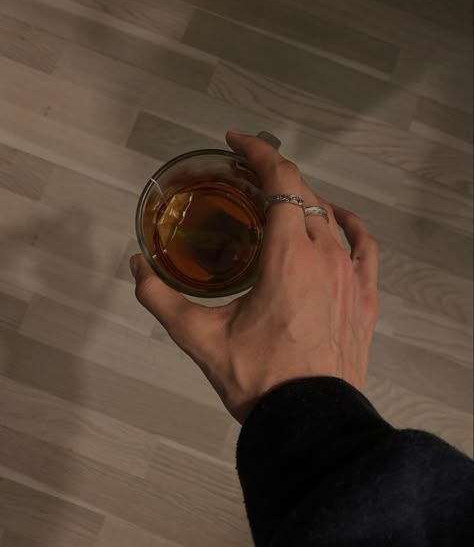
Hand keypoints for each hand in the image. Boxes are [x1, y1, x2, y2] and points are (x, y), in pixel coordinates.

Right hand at [130, 132, 378, 422]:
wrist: (307, 422)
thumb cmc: (255, 377)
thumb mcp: (198, 336)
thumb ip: (159, 295)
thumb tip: (135, 264)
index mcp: (288, 253)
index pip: (279, 180)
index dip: (257, 152)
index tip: (235, 140)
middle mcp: (325, 253)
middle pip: (303, 192)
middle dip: (272, 174)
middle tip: (244, 177)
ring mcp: (351, 274)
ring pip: (330, 216)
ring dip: (303, 199)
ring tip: (278, 202)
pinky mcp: (366, 296)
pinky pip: (363, 245)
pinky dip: (349, 225)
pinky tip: (337, 220)